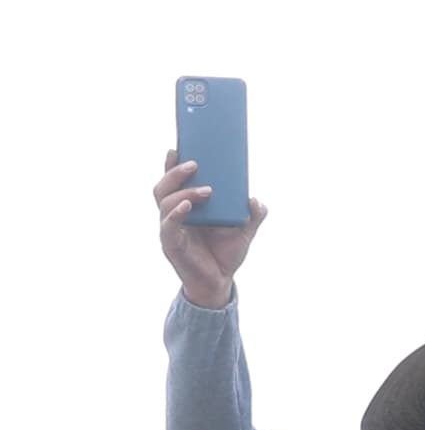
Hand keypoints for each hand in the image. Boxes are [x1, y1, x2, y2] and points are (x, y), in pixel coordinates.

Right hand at [155, 152, 265, 309]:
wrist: (220, 282)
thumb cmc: (225, 254)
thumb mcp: (244, 232)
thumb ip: (253, 215)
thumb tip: (255, 199)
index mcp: (187, 207)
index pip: (175, 182)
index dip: (172, 164)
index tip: (178, 147)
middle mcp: (174, 214)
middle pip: (164, 187)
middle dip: (175, 172)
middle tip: (195, 163)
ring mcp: (170, 228)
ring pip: (164, 202)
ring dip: (184, 192)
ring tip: (207, 189)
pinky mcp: (171, 244)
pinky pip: (168, 226)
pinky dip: (176, 213)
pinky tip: (187, 206)